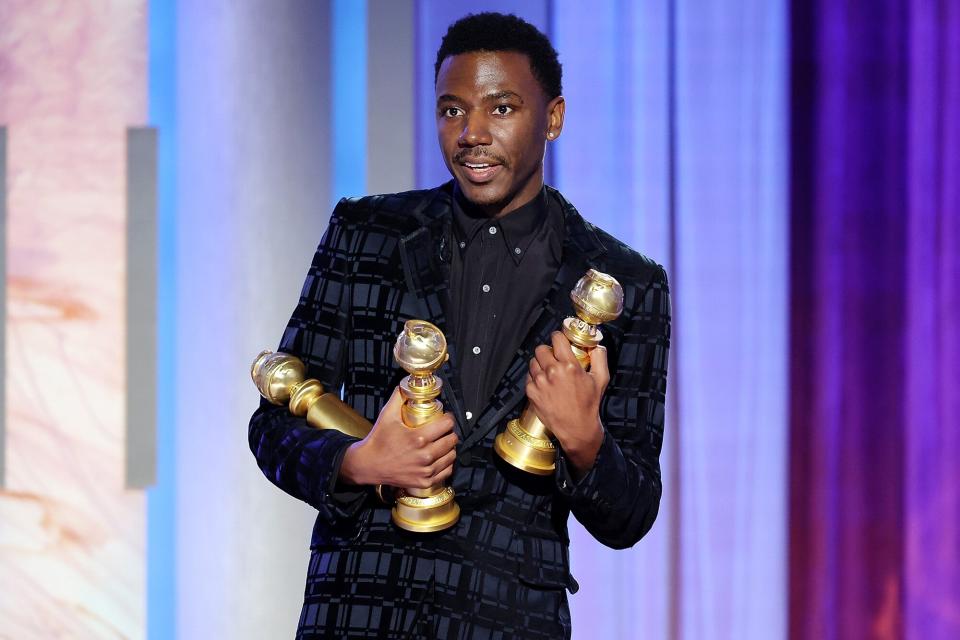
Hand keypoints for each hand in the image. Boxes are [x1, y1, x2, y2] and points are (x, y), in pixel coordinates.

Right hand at [339, 387, 457, 488]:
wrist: (369, 464)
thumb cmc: (378, 439)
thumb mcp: (387, 414)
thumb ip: (399, 397)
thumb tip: (408, 383)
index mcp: (418, 438)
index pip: (447, 425)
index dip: (448, 419)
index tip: (445, 417)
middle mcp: (424, 455)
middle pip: (452, 440)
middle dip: (450, 433)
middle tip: (444, 430)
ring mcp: (425, 470)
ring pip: (451, 456)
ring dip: (450, 448)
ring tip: (443, 443)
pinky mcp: (424, 481)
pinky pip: (446, 471)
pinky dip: (446, 464)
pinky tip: (441, 458)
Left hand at [526, 331, 609, 475]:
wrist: (577, 428)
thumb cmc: (589, 404)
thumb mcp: (601, 379)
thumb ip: (600, 358)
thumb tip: (597, 345)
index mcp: (569, 365)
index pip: (556, 338)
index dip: (558, 337)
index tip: (559, 341)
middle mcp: (552, 371)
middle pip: (541, 348)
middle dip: (547, 351)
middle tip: (553, 358)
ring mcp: (540, 382)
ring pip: (533, 362)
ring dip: (540, 364)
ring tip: (549, 372)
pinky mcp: (532, 392)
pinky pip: (528, 377)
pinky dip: (535, 378)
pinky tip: (544, 384)